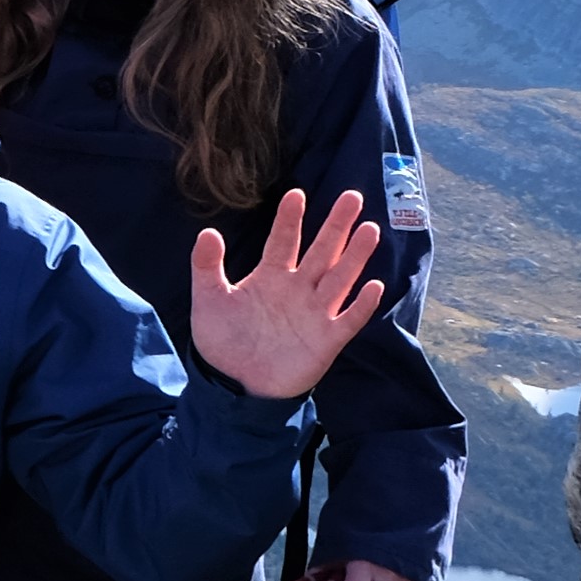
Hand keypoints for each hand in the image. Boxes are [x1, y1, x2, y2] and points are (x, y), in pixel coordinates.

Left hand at [185, 190, 387, 401]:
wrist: (235, 386)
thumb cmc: (222, 342)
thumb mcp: (208, 301)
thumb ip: (207, 267)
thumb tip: (207, 232)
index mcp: (270, 277)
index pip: (283, 241)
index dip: (289, 219)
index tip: (296, 194)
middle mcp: (297, 289)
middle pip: (322, 251)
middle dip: (336, 226)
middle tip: (352, 196)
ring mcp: (314, 313)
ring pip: (340, 278)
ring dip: (355, 256)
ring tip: (370, 229)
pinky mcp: (327, 340)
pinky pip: (349, 319)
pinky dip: (362, 305)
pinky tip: (374, 286)